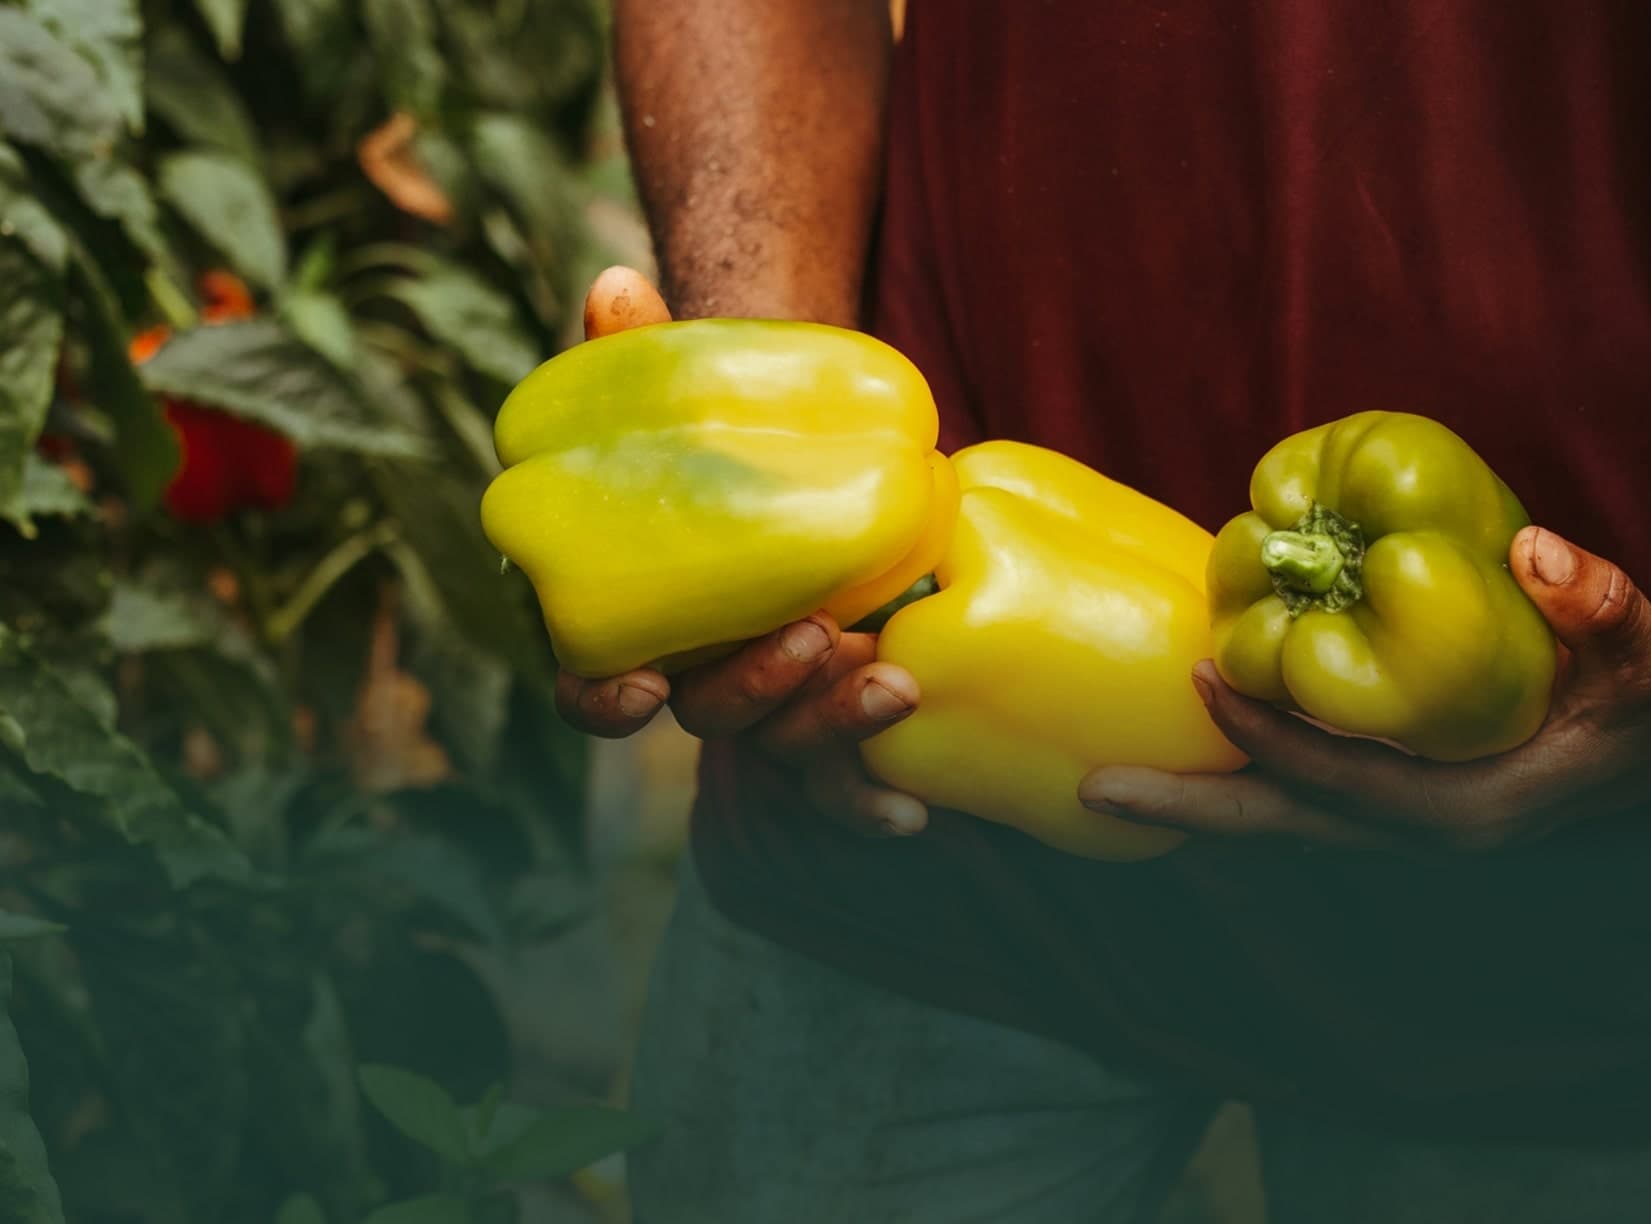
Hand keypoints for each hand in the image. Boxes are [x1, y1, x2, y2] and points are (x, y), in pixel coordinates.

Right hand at [551, 267, 929, 837]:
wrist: (822, 464)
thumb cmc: (734, 435)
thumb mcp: (695, 396)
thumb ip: (647, 356)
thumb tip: (614, 283)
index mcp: (640, 623)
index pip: (590, 687)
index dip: (602, 700)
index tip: (639, 685)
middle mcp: (702, 680)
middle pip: (709, 719)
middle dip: (759, 692)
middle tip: (818, 636)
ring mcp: (778, 706)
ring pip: (787, 753)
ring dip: (832, 731)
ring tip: (896, 682)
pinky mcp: (842, 717)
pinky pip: (849, 782)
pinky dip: (872, 800)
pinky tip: (915, 810)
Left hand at [1076, 527, 1650, 848]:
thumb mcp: (1650, 645)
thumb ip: (1605, 603)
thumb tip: (1541, 553)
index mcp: (1476, 810)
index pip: (1351, 788)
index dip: (1277, 743)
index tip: (1207, 684)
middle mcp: (1429, 825)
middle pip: (1292, 827)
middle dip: (1195, 812)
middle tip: (1095, 791)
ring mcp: (1410, 814)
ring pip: (1289, 813)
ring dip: (1206, 792)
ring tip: (1110, 774)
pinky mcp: (1402, 790)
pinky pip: (1305, 787)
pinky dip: (1247, 765)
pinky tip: (1194, 732)